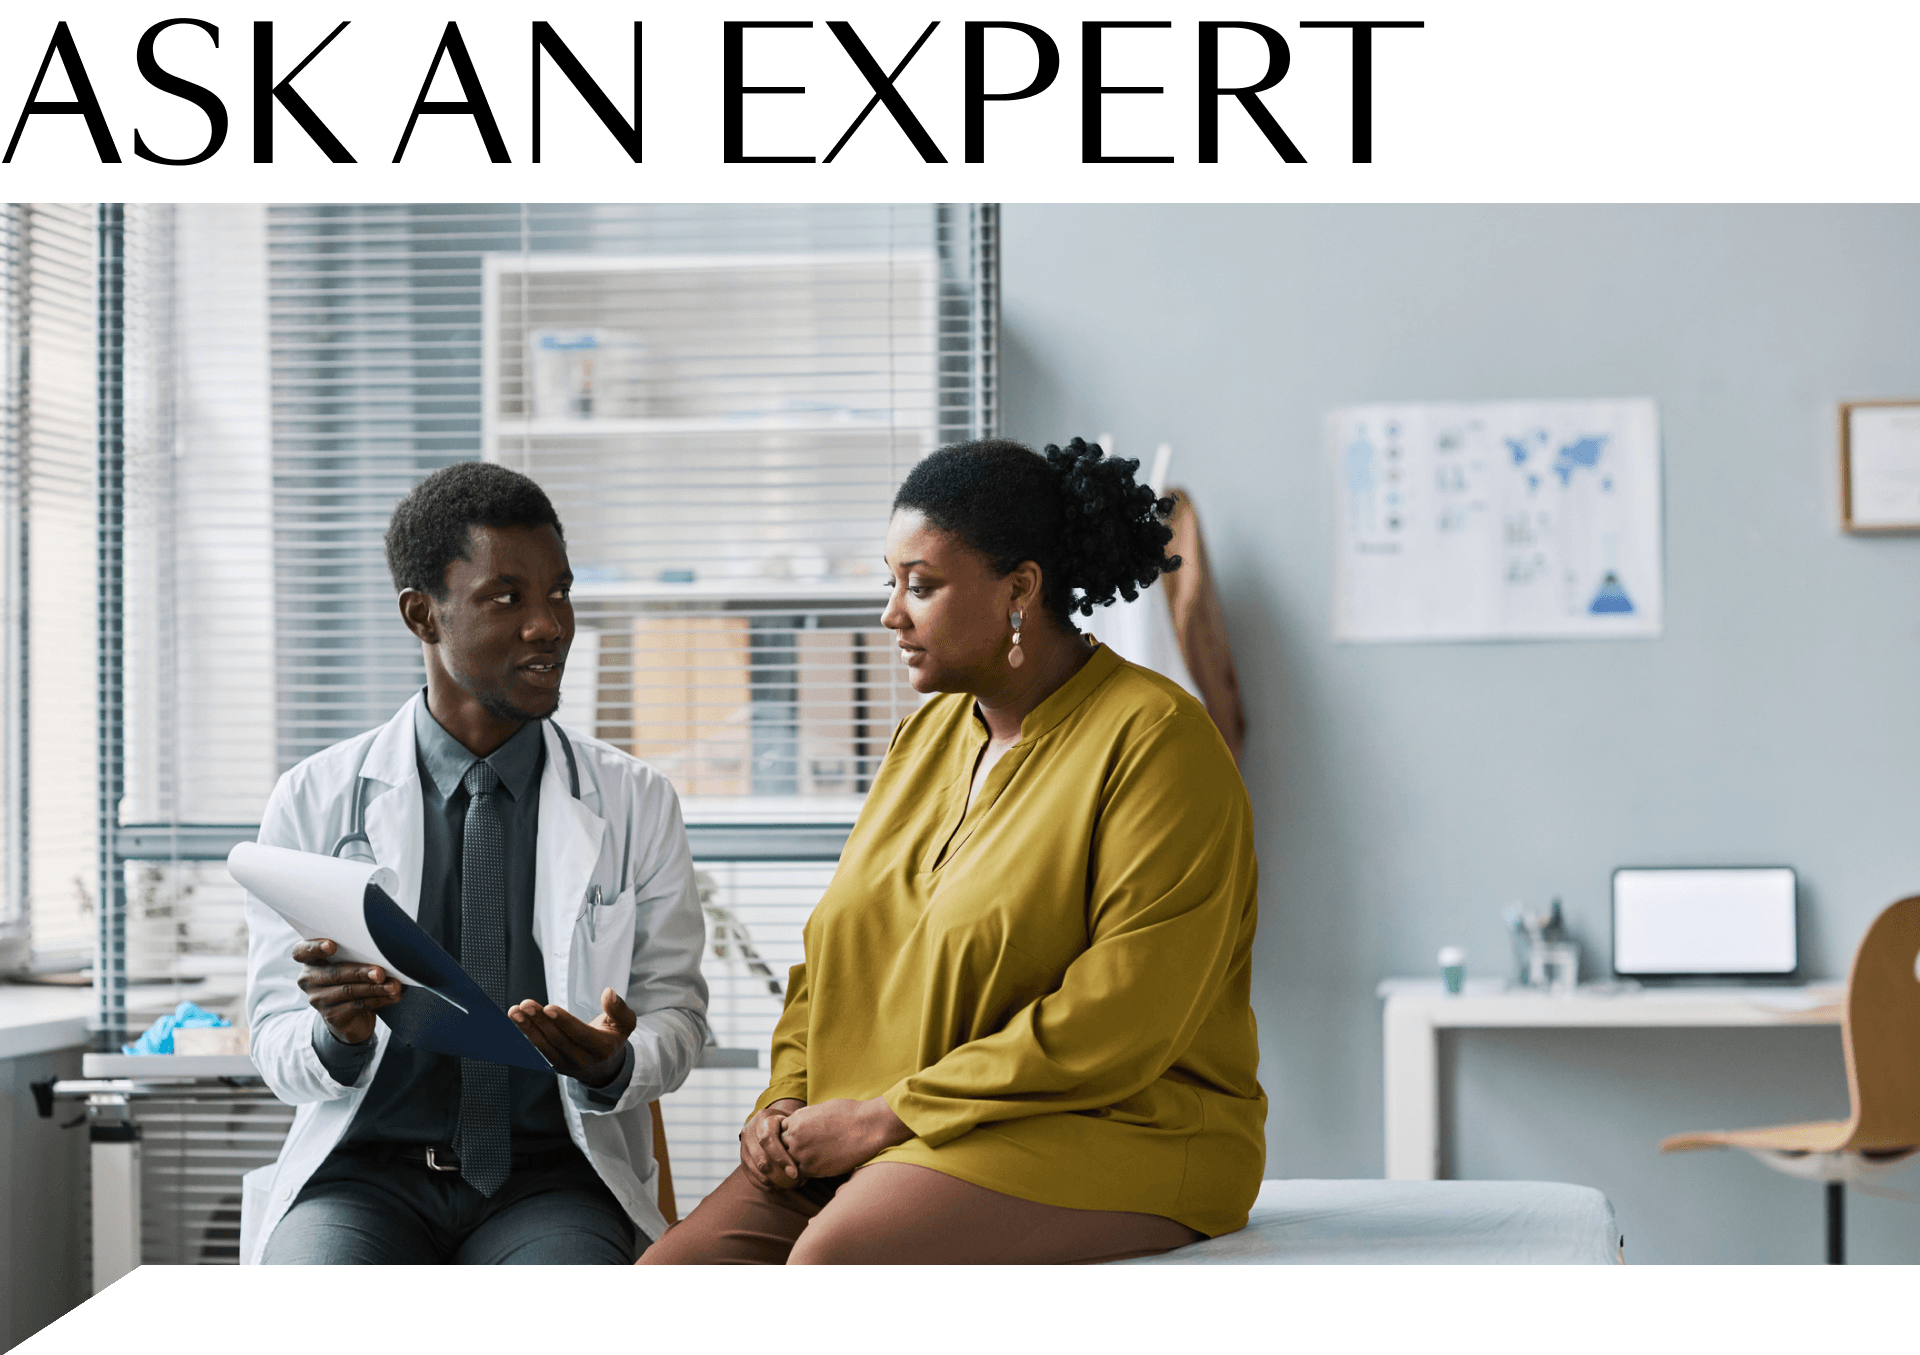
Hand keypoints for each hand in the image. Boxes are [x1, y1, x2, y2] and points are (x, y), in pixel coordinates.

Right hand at [293, 939, 401, 1045]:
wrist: (352, 1016)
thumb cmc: (353, 978)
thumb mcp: (351, 962)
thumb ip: (357, 954)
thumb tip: (385, 951)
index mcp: (311, 960)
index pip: (301, 951)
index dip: (314, 947)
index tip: (332, 945)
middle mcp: (309, 980)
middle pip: (334, 973)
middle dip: (360, 972)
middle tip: (380, 972)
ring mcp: (318, 1000)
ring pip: (348, 991)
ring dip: (375, 988)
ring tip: (394, 985)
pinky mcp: (332, 1016)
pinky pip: (357, 1006)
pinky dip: (379, 999)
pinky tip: (392, 996)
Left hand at [508, 987, 636, 1085]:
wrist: (604, 1067)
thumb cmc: (612, 1039)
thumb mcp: (625, 1024)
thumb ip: (619, 1009)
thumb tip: (608, 992)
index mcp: (601, 1049)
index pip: (580, 1035)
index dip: (563, 1022)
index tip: (548, 1007)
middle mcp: (583, 1060)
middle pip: (557, 1040)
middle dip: (540, 1021)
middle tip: (526, 1005)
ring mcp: (566, 1065)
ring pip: (544, 1046)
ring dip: (527, 1028)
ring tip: (515, 1011)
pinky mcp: (554, 1065)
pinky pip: (537, 1051)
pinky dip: (524, 1035)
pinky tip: (515, 1022)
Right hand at [740, 1099, 806, 1189]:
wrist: (767, 1121)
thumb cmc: (786, 1123)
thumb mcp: (791, 1120)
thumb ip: (797, 1132)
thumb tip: (812, 1151)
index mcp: (762, 1120)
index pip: (768, 1140)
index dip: (781, 1158)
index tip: (795, 1173)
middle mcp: (749, 1132)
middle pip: (760, 1158)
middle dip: (778, 1174)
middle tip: (795, 1182)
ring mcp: (743, 1147)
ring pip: (755, 1170)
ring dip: (773, 1182)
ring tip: (790, 1186)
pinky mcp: (742, 1160)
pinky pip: (752, 1178)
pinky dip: (766, 1185)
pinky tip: (780, 1187)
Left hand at [776, 1097, 912, 1179]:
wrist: (867, 1126)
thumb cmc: (848, 1114)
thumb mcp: (819, 1109)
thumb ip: (803, 1119)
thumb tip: (795, 1125)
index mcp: (796, 1121)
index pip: (780, 1133)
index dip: (790, 1136)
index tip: (799, 1138)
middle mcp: (795, 1138)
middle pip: (782, 1148)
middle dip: (791, 1149)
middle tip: (803, 1151)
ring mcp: (803, 1155)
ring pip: (790, 1162)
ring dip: (797, 1161)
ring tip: (810, 1159)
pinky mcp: (814, 1170)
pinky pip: (802, 1173)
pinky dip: (807, 1171)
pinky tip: (819, 1165)